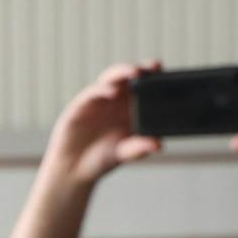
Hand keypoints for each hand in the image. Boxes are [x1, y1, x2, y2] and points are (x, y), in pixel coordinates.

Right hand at [42, 60, 163, 185]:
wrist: (74, 170)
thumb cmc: (101, 159)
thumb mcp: (124, 154)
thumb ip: (139, 148)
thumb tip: (158, 145)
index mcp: (130, 107)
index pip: (144, 85)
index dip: (154, 75)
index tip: (164, 70)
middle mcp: (115, 100)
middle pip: (129, 76)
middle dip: (141, 69)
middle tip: (153, 67)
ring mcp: (98, 100)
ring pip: (111, 78)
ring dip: (123, 72)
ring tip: (134, 73)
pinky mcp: (80, 105)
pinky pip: (92, 92)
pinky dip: (102, 89)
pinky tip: (112, 91)